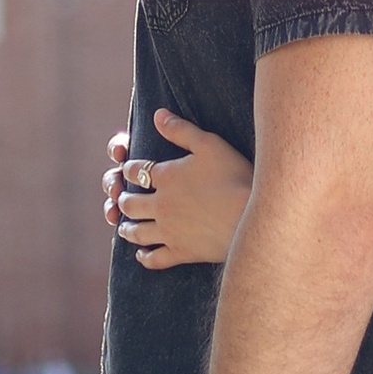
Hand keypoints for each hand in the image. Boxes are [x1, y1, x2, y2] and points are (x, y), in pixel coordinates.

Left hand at [107, 114, 253, 269]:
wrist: (251, 215)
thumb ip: (180, 129)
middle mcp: (161, 205)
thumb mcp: (209, 144)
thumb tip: (157, 115)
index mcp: (166, 177)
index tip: (127, 169)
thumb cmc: (233, 175)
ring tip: (124, 227)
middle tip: (122, 199)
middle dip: (123, 199)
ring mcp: (168, 231)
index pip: (135, 171)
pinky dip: (144, 257)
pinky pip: (155, 258)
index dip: (128, 168)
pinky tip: (142, 254)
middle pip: (129, 203)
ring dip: (127, 228)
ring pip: (137, 232)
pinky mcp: (181, 252)